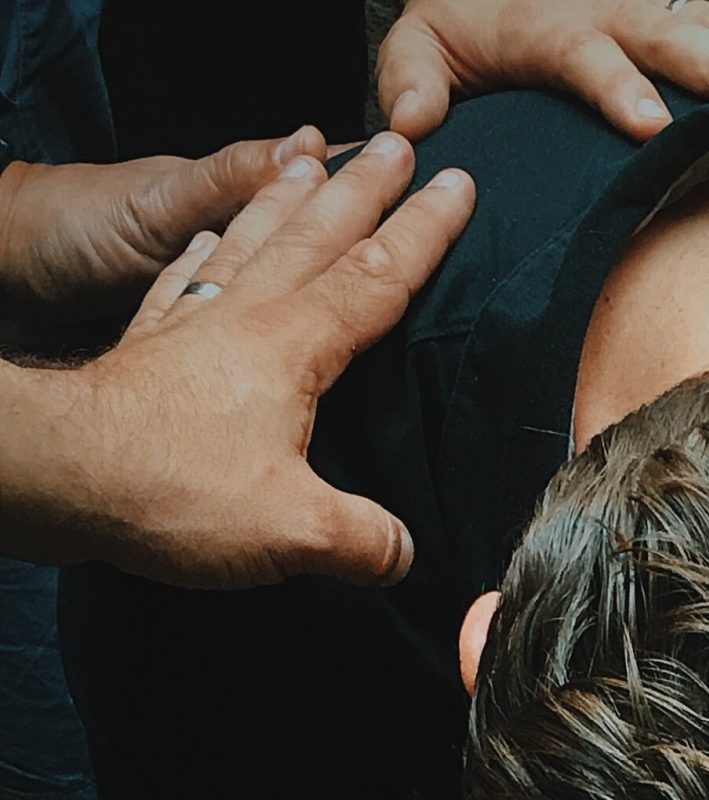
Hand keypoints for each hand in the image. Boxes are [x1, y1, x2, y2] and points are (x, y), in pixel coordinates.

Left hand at [28, 133, 474, 587]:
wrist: (58, 473)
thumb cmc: (173, 489)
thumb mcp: (294, 531)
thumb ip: (363, 540)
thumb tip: (401, 553)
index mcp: (292, 346)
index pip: (375, 277)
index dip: (423, 232)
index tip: (457, 185)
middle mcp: (243, 317)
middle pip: (316, 236)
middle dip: (363, 189)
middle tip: (396, 144)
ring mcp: (191, 323)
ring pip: (250, 240)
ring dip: (288, 199)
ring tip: (310, 159)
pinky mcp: (148, 347)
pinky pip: (183, 279)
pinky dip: (202, 251)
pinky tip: (206, 240)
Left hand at [378, 0, 708, 142]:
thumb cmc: (458, 21)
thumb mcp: (419, 45)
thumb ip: (410, 78)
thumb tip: (411, 124)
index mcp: (545, 24)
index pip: (584, 53)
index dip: (616, 85)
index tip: (648, 125)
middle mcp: (604, 6)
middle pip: (667, 34)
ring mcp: (643, 4)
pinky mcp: (671, 8)